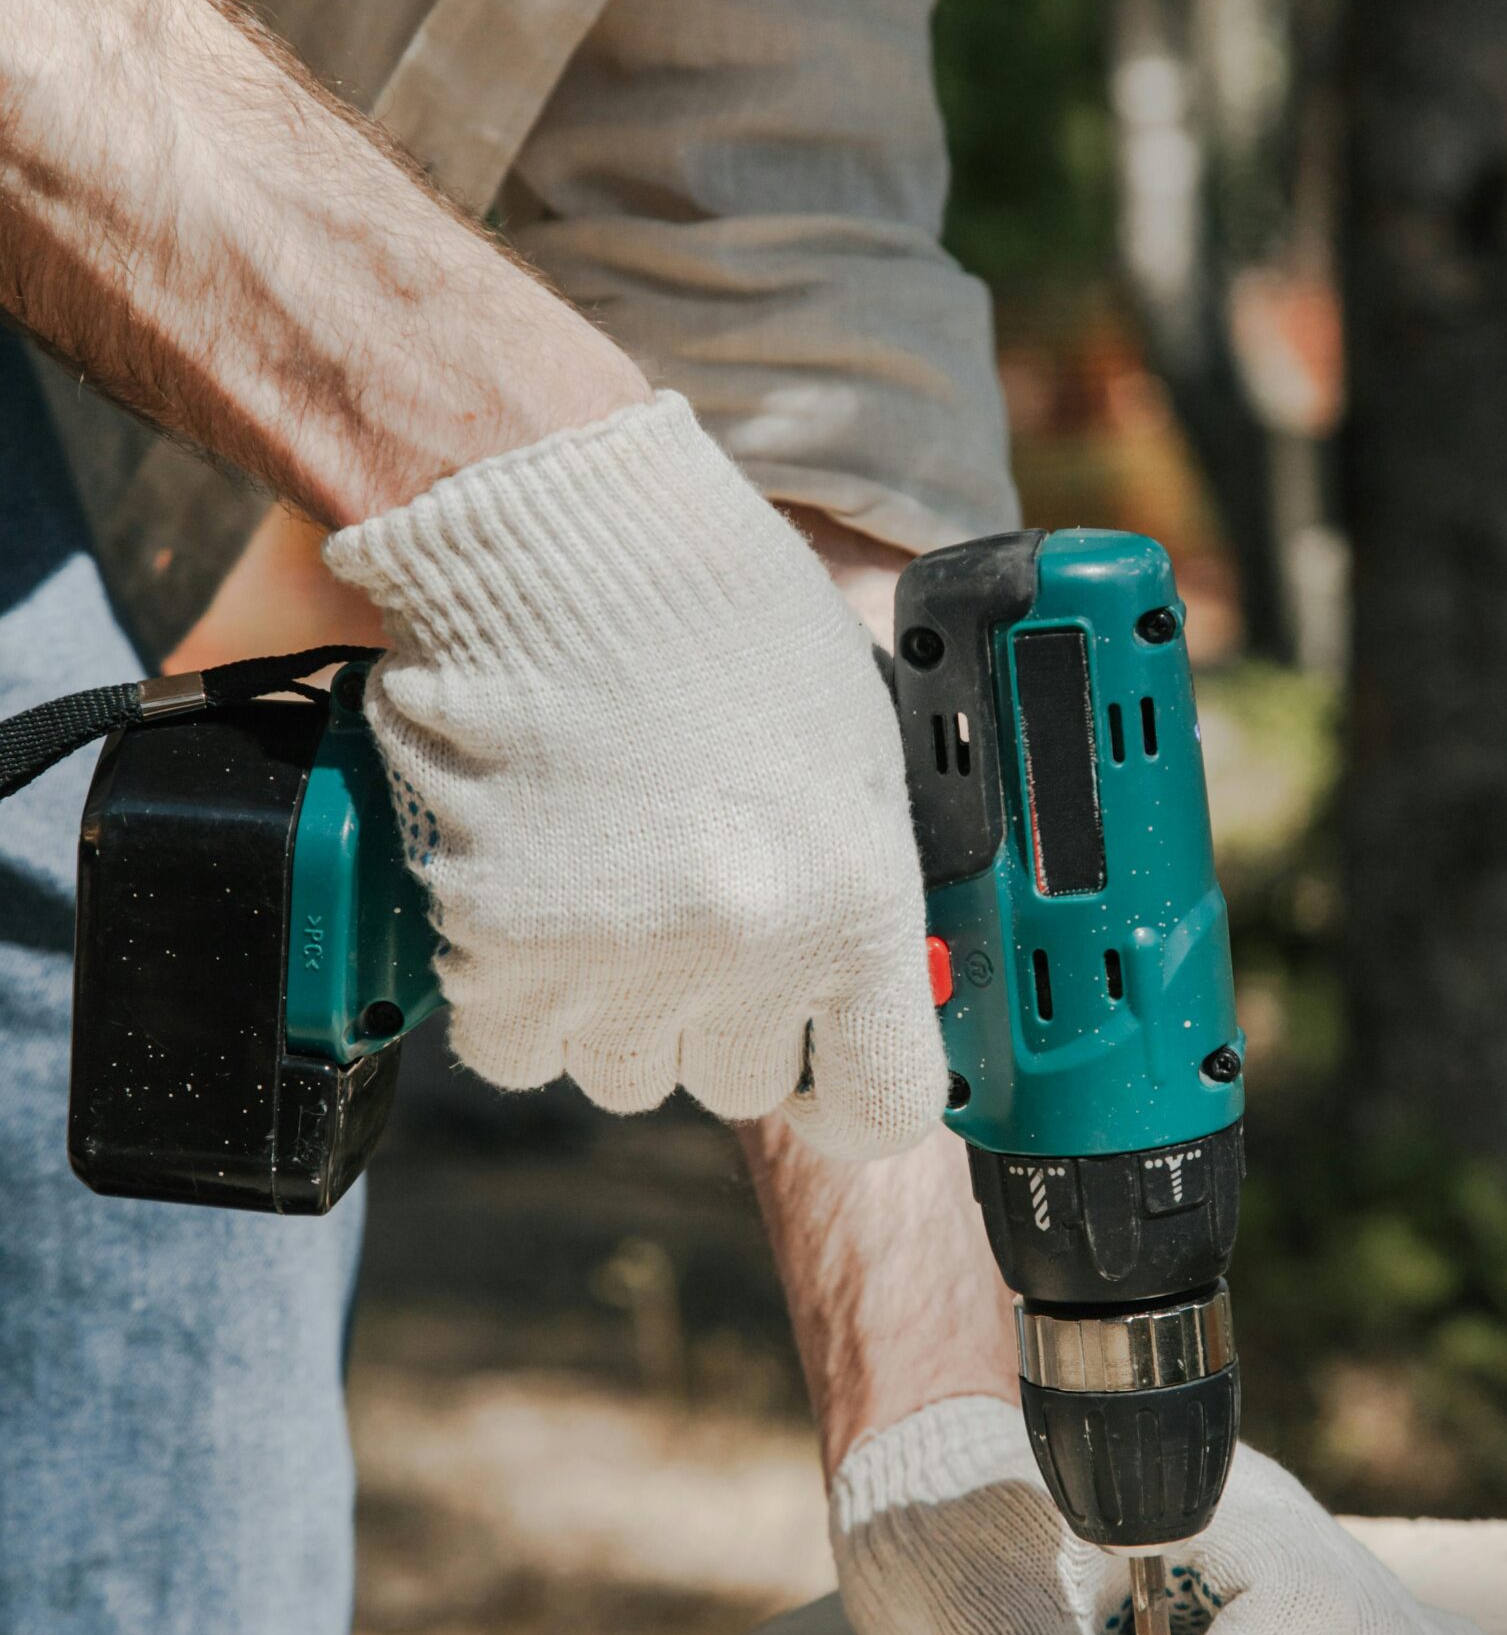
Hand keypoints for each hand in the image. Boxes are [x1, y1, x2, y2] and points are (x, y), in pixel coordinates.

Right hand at [326, 392, 945, 1157]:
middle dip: (719, 1017)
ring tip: (604, 889)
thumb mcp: (851, 747)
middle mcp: (744, 954)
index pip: (881, 1103)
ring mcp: (614, 962)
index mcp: (856, 903)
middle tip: (688, 914)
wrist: (556, 530)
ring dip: (614, 1011)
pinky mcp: (497, 950)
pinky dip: (518, 1001)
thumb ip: (859, 884)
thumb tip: (868, 986)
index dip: (851, 1097)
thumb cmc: (714, 614)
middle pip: (737, 1084)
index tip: (827, 1073)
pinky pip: (515, 1052)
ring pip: (620, 1074)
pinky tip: (531, 906)